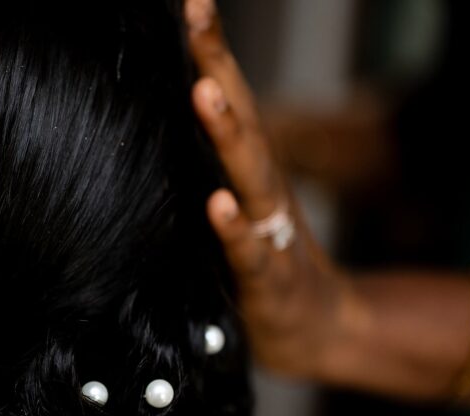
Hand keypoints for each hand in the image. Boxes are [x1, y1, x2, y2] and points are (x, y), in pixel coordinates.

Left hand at [184, 0, 351, 379]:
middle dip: (217, 65)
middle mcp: (263, 189)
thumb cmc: (259, 262)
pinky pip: (250, 252)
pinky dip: (234, 228)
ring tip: (204, 92)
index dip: (210, 52)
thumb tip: (157, 131)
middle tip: (195, 17)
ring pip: (251, 176)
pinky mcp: (268, 279)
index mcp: (249, 170)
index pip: (228, 99)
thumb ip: (203, 170)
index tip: (189, 3)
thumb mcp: (229, 207)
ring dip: (228, 133)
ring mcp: (270, 232)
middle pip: (242, 118)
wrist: (311, 329)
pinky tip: (217, 205)